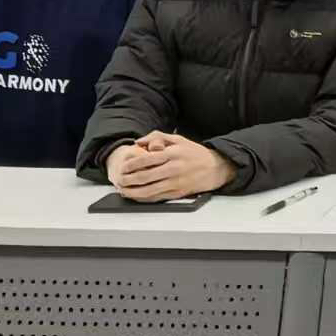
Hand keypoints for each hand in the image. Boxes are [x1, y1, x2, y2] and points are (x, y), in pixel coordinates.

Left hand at [109, 133, 234, 200]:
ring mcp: (176, 182)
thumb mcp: (179, 139)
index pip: (146, 159)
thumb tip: (139, 142)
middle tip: (119, 180)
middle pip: (145, 176)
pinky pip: (157, 197)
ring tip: (123, 190)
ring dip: (133, 192)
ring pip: (148, 190)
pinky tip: (136, 196)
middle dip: (128, 179)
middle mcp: (174, 168)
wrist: (216, 168)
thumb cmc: (195, 154)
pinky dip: (144, 198)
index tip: (122, 166)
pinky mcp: (177, 193)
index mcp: (173, 154)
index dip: (131, 164)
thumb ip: (158, 137)